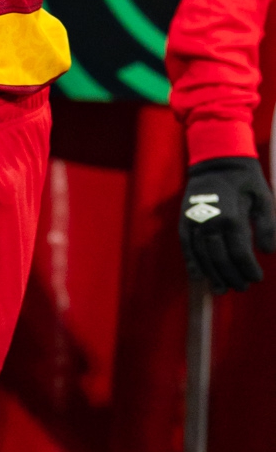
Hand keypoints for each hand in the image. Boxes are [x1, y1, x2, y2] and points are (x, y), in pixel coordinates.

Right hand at [179, 156, 275, 291]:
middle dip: (232, 276)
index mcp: (232, 217)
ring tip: (222, 289)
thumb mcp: (264, 198)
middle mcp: (210, 222)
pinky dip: (192, 263)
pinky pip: (187, 247)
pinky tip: (199, 277)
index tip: (257, 279)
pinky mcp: (185, 221)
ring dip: (213, 275)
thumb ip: (267, 226)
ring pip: (202, 256)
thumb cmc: (245, 181)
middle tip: (242, 287)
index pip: (240, 253)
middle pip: (220, 258)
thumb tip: (269, 252)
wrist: (217, 161)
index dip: (248, 269)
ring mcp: (194, 222)